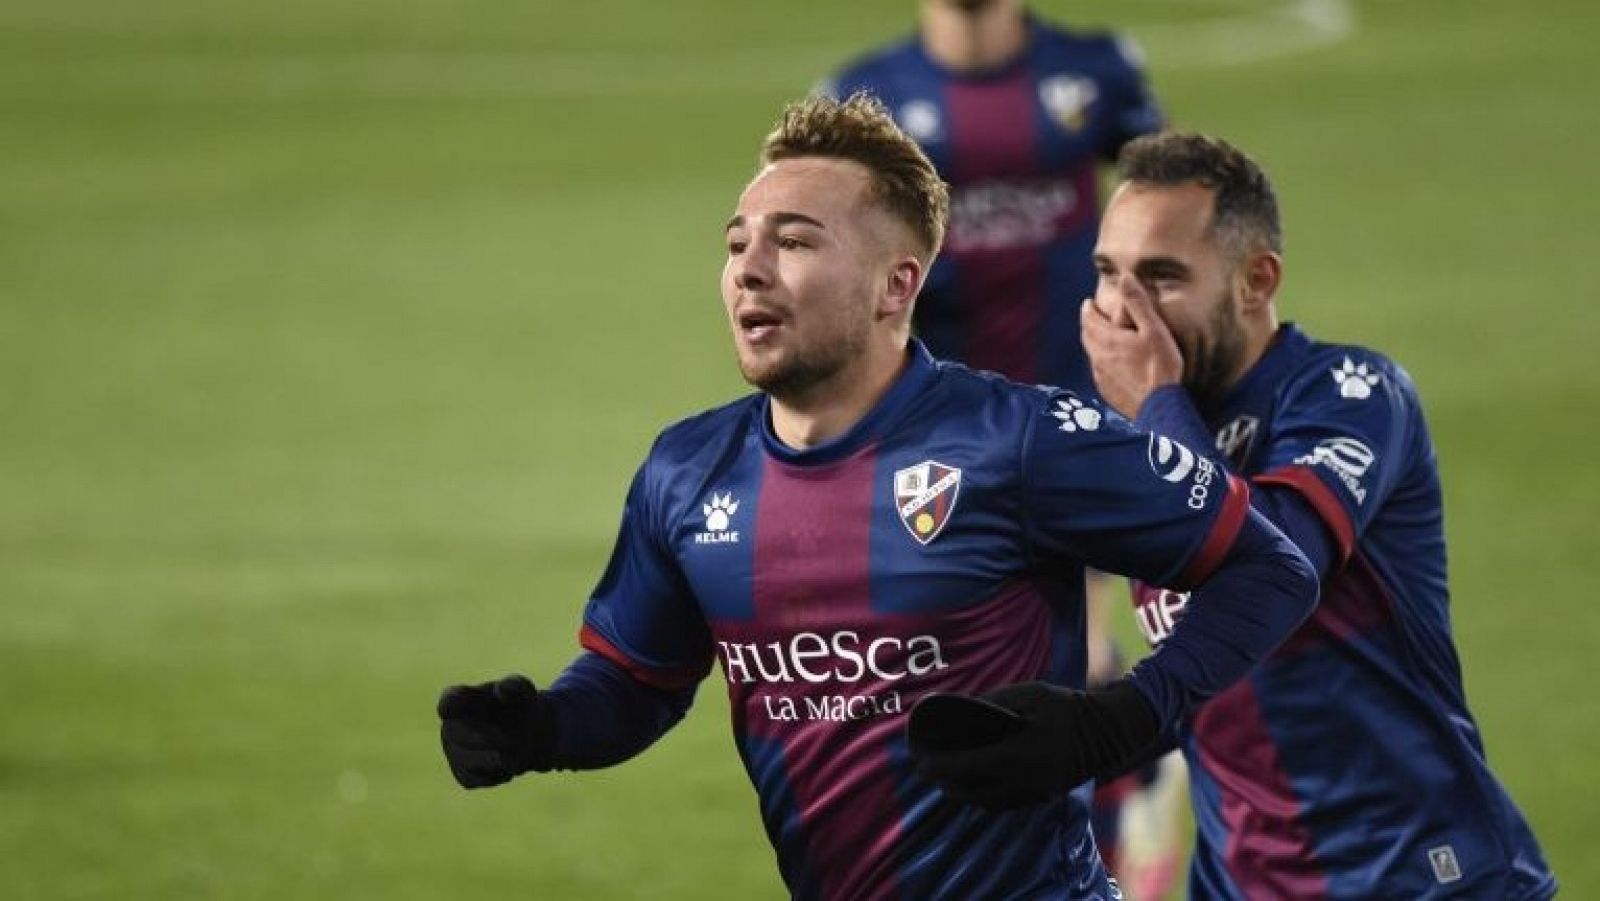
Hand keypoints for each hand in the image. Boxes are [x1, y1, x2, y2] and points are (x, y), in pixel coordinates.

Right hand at [437, 675, 553, 787]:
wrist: (531, 735)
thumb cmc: (522, 706)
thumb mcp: (525, 692)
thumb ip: (516, 686)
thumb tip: (502, 688)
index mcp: (463, 699)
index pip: (449, 700)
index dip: (448, 705)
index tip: (449, 708)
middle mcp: (451, 725)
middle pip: (458, 736)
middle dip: (486, 739)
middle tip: (511, 740)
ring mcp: (453, 751)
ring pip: (466, 762)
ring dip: (494, 759)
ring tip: (514, 752)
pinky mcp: (463, 773)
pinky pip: (474, 779)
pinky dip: (496, 774)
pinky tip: (508, 765)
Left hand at [907, 680, 1157, 809]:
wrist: (1110, 731)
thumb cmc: (1066, 707)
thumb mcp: (1028, 695)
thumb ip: (993, 704)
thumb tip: (962, 710)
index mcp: (1017, 756)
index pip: (966, 766)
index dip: (938, 766)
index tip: (919, 763)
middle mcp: (1024, 782)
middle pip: (973, 793)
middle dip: (947, 784)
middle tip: (929, 772)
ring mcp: (1037, 793)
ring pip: (989, 803)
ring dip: (965, 794)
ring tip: (948, 781)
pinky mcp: (1046, 796)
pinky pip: (1007, 803)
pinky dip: (987, 797)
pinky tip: (978, 785)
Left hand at [1079, 291, 1184, 419]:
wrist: (1158, 409)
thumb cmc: (1160, 367)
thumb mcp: (1153, 329)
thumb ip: (1138, 303)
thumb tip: (1125, 278)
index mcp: (1107, 340)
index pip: (1090, 320)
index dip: (1088, 310)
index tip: (1088, 303)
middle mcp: (1099, 358)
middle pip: (1087, 337)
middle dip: (1088, 324)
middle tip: (1092, 317)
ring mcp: (1101, 376)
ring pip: (1091, 354)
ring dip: (1093, 343)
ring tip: (1100, 337)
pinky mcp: (1107, 392)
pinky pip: (1099, 371)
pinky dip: (1101, 361)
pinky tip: (1110, 364)